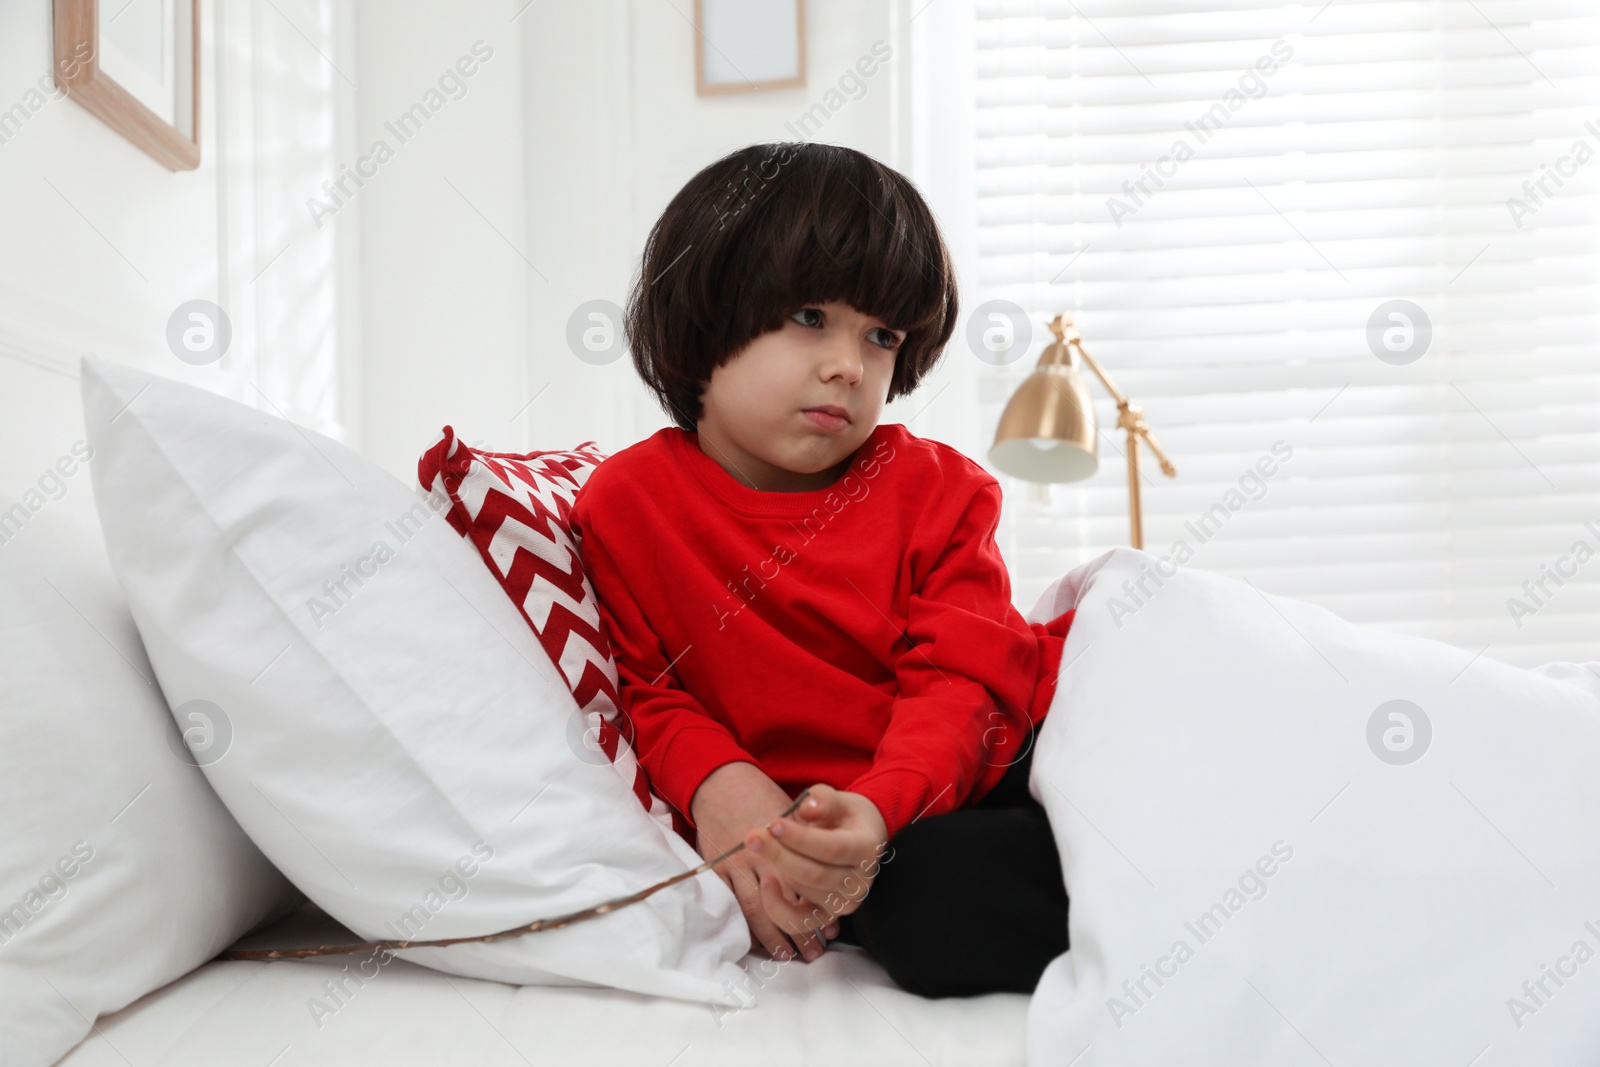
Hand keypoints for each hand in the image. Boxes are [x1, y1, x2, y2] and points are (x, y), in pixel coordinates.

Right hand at [689, 762, 838, 962]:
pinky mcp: (717, 869)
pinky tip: (758, 941)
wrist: (724, 784)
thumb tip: (827, 878)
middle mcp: (759, 858)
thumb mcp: (797, 810)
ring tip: (786, 955)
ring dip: (771, 935)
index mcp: (783, 843)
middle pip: (781, 902)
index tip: (830, 933)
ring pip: (755, 908)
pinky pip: (732, 903)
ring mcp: (735, 865)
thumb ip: (816, 835)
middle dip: (798, 931)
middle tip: (812, 954)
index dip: (818, 908)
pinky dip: (745, 924)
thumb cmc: (765, 800)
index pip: (805, 883)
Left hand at [744, 784, 888, 936]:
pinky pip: (799, 921)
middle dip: (779, 855)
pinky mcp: (827, 916)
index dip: (801, 839)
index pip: (832, 849)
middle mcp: (860, 882)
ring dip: (777, 871)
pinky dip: (777, 907)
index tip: (774, 824)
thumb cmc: (845, 816)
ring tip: (758, 846)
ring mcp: (845, 903)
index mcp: (866, 849)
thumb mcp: (839, 799)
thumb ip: (824, 799)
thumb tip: (806, 808)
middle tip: (753, 836)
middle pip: (814, 874)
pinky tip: (765, 882)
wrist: (858, 838)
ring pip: (804, 893)